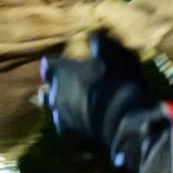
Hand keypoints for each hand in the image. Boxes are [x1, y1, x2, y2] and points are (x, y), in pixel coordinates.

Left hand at [40, 32, 157, 155]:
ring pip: (56, 111)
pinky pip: (68, 128)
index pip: (49, 65)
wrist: (123, 121)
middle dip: (55, 87)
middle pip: (49, 90)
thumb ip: (100, 44)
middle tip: (61, 85)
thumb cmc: (117, 81)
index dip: (53, 64)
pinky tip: (80, 125)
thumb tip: (91, 35)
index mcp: (62, 73)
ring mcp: (61, 117)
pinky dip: (73, 124)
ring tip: (71, 106)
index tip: (53, 63)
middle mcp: (56, 95)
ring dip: (62, 107)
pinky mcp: (71, 136)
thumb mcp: (113, 54)